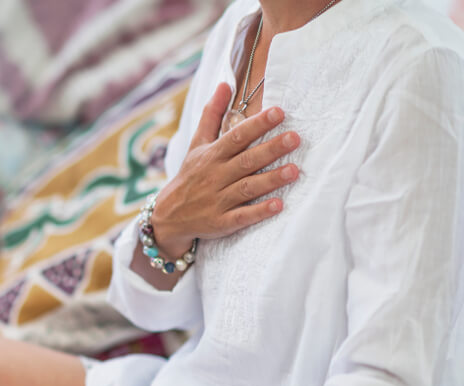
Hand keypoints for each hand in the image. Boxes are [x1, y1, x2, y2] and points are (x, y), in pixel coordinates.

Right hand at [150, 83, 300, 257]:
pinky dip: (259, 212)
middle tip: (295, 138)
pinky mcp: (221, 222)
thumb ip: (212, 115)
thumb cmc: (190, 175)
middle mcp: (215, 176)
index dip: (257, 124)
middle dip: (270, 149)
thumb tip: (224, 84)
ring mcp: (218, 200)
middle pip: (246, 160)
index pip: (236, 137)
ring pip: (247, 188)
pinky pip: (241, 217)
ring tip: (295, 170)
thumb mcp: (197, 144)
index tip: (279, 112)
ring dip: (270, 179)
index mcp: (211, 155)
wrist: (168, 216)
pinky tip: (278, 206)